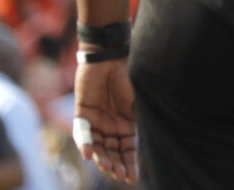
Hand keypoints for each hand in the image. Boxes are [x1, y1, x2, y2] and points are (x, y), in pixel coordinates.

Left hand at [74, 57, 139, 183]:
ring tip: (106, 166)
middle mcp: (111, 127)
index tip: (132, 179)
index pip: (128, 151)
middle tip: (118, 174)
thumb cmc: (129, 75)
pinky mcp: (82, 114)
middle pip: (112, 153)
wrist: (110, 56)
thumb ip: (140, 119)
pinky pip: (82, 133)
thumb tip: (152, 138)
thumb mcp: (140, 100)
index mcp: (128, 125)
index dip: (130, 165)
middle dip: (115, 165)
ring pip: (97, 147)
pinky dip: (85, 143)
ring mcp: (96, 122)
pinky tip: (88, 153)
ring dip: (101, 158)